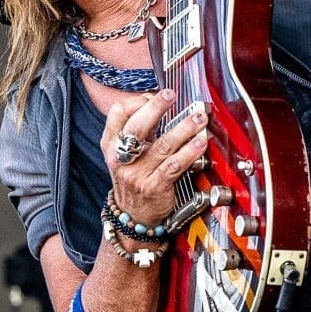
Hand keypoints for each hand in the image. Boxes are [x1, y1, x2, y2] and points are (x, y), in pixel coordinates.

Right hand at [100, 89, 207, 231]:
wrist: (133, 216)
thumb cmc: (134, 177)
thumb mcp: (127, 153)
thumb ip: (141, 129)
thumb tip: (158, 101)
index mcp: (111, 145)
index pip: (117, 113)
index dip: (137, 101)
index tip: (154, 95)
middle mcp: (120, 158)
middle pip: (137, 127)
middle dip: (156, 107)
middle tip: (171, 95)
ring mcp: (137, 174)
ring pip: (162, 146)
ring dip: (183, 129)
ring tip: (198, 118)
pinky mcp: (154, 187)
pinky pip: (174, 166)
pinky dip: (189, 153)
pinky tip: (200, 144)